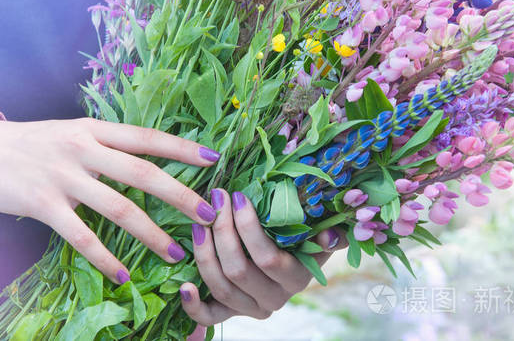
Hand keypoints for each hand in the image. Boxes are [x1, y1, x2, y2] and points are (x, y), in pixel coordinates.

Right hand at [0, 117, 219, 283]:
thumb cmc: (32, 143)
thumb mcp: (71, 133)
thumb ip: (105, 144)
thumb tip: (146, 158)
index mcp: (94, 130)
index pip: (146, 137)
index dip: (181, 148)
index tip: (214, 158)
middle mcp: (83, 149)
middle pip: (142, 172)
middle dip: (180, 194)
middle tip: (208, 213)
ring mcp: (63, 176)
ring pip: (118, 207)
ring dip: (150, 233)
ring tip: (175, 252)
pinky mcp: (43, 203)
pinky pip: (82, 236)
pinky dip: (105, 257)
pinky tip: (122, 275)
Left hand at [179, 188, 346, 325]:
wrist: (291, 260)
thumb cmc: (303, 238)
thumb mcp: (319, 234)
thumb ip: (329, 234)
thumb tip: (330, 234)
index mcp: (295, 279)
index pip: (267, 257)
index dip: (248, 227)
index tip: (237, 197)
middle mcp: (273, 299)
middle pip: (238, 270)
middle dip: (222, 231)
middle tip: (215, 200)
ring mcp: (250, 308)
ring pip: (221, 287)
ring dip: (204, 253)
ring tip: (198, 224)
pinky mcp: (229, 312)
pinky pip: (209, 317)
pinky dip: (193, 305)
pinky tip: (183, 285)